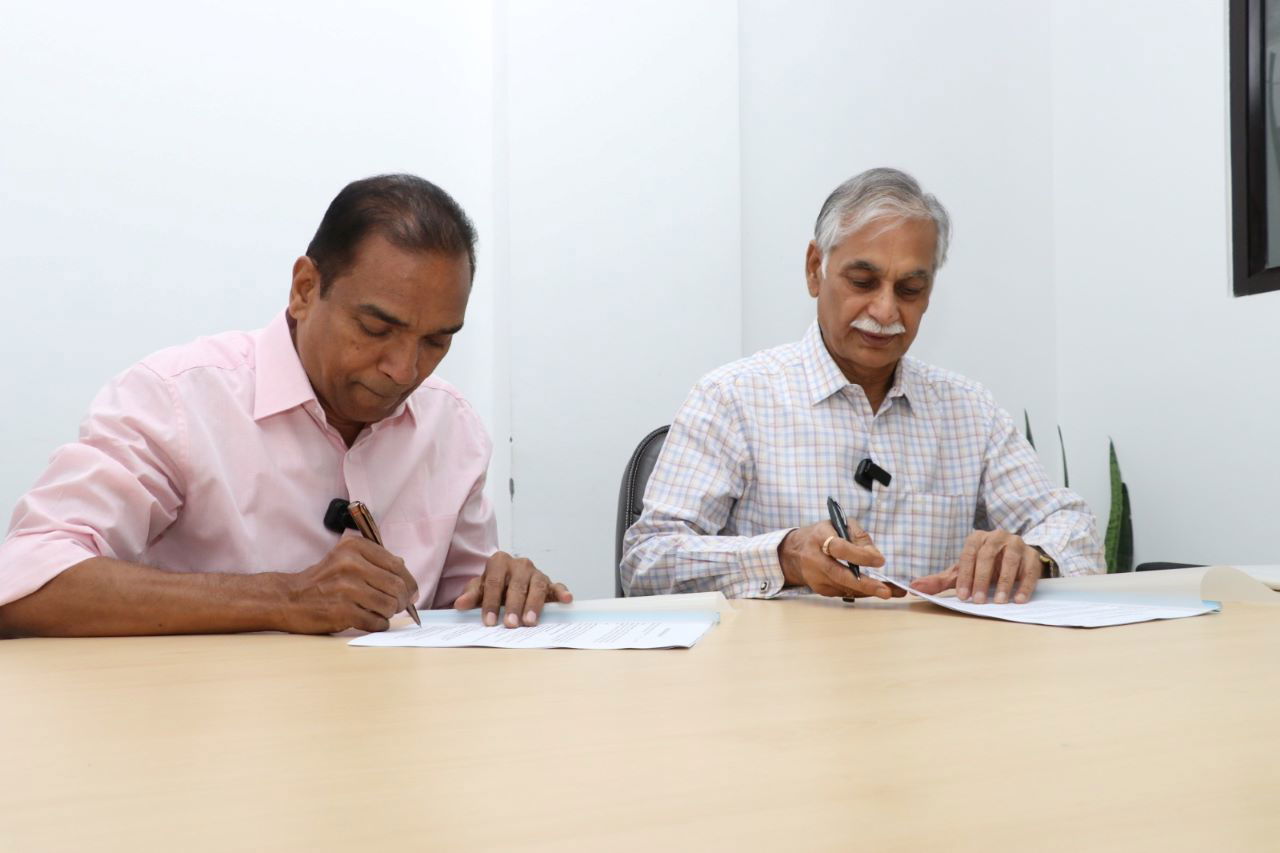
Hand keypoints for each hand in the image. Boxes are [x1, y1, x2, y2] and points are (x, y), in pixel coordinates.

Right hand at [280, 537, 418, 633]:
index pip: (397, 566)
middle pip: (397, 586)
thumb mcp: (345, 558)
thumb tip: (404, 568)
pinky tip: (370, 621)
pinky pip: (376, 621)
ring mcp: (347, 588)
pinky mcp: (342, 611)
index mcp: (355, 547)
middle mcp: (351, 564)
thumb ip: (374, 560)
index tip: (411, 592)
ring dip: (390, 613)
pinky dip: (378, 624)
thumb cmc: (322, 580)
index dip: (409, 582)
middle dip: (403, 600)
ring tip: (380, 612)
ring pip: (389, 605)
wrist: (288, 598)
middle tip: (399, 606)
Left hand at [453, 551, 571, 626]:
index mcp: (499, 562)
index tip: (489, 621)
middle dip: (513, 606)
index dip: (491, 602)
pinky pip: (556, 586)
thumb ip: (471, 595)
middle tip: (510, 624)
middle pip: (517, 585)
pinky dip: (562, 592)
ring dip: (534, 605)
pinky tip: (566, 599)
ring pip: (537, 586)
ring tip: (530, 622)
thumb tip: (460, 604)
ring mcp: (536, 573)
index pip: (494, 582)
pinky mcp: (549, 582)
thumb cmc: (494, 586)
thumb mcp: (479, 588)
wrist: (508, 580)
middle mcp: (520, 564)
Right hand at [777, 520, 899, 598]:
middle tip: (886, 591)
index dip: (860, 556)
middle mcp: (814, 559)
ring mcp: (815, 577)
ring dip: (869, 591)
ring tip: (892, 592)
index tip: (880, 561)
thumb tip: (875, 555)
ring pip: (844, 587)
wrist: (794, 552)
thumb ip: (859, 536)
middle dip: (865, 584)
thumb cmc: (823, 535)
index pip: (839, 548)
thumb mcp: (839, 524)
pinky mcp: (819, 589)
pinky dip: (860, 592)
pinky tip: (874, 589)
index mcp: (819, 537)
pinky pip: (843, 593)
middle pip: (840, 574)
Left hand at [910, 530, 1041, 603]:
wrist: (1015, 560)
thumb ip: (940, 580)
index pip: (968, 555)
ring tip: (999, 601)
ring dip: (1005, 582)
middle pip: (988, 556)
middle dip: (982, 579)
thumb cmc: (984, 567)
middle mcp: (997, 537)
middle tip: (978, 601)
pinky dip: (1024, 585)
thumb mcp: (962, 572)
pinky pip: (1030, 569)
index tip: (963, 596)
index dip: (965, 576)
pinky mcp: (1032, 555)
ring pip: (1010, 560)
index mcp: (977, 538)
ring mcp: (1017, 544)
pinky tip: (1018, 599)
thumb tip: (913, 587)